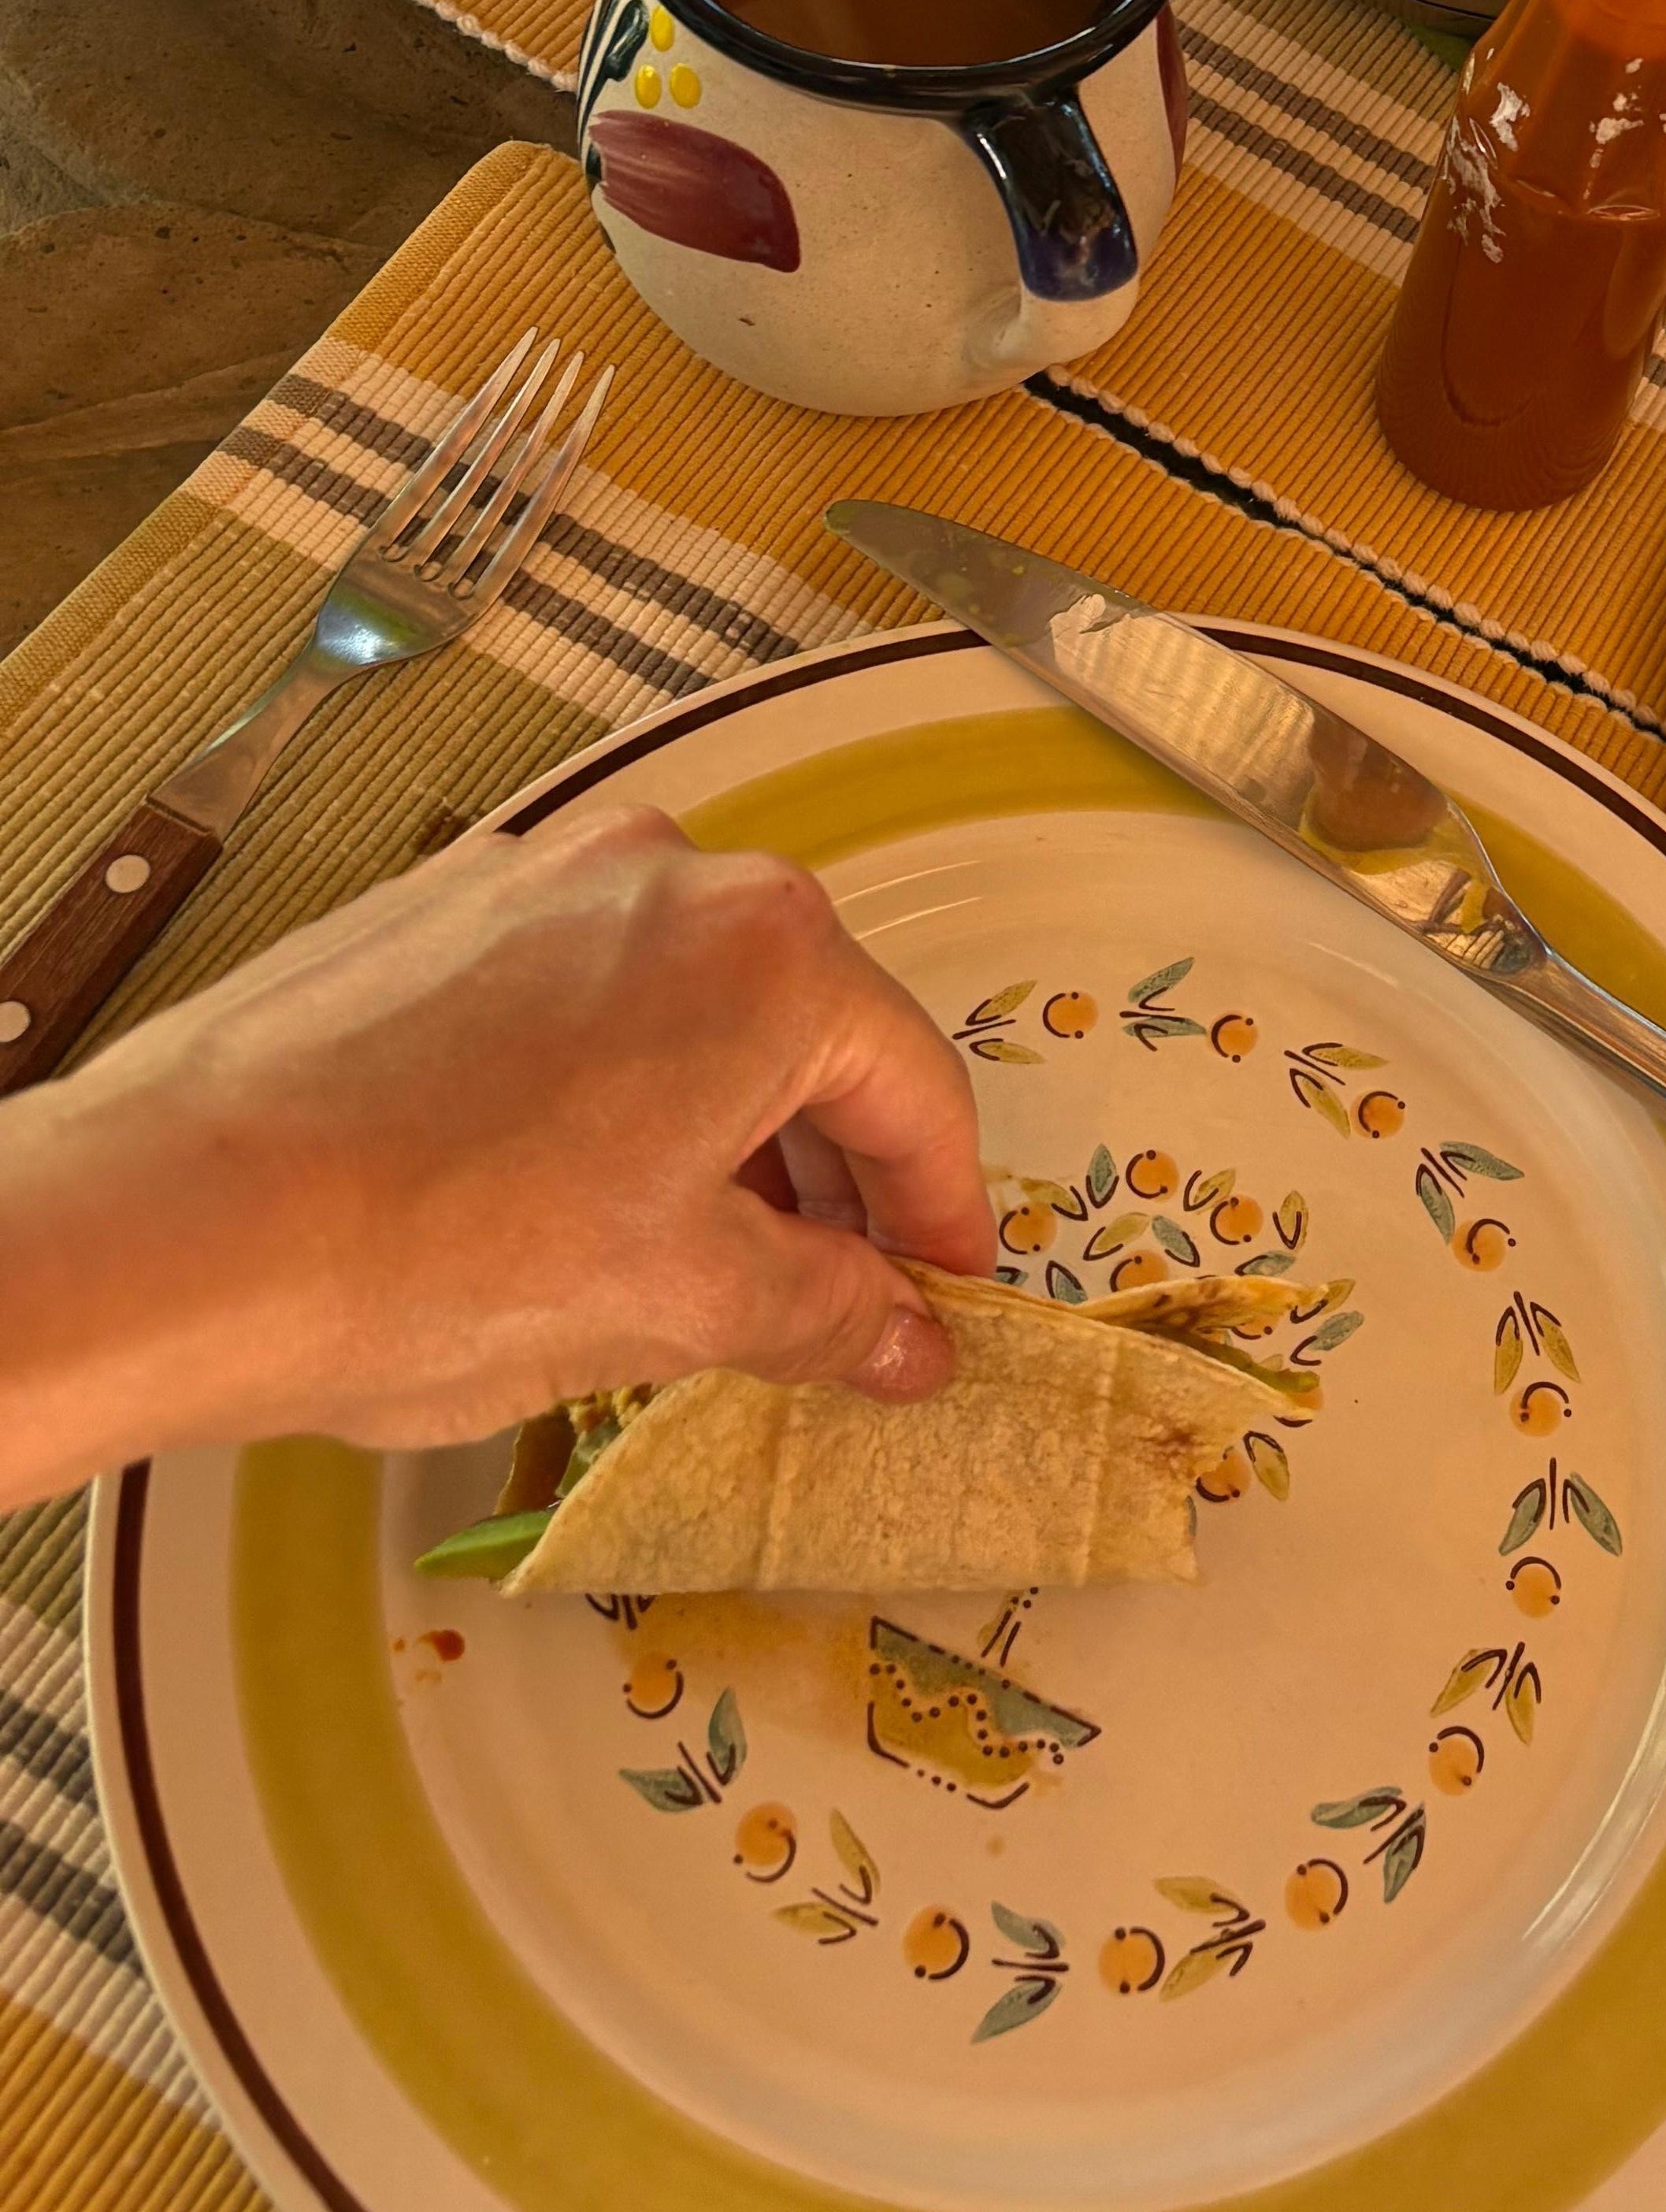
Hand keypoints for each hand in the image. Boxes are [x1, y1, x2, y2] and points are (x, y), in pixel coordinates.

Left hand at [0, 805, 994, 1506]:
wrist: (179, 1219)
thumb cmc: (427, 1251)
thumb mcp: (675, 1306)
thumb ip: (823, 1310)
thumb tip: (900, 1336)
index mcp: (765, 952)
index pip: (912, 1088)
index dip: (940, 1214)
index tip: (939, 1290)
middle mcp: (667, 875)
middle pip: (806, 1034)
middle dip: (826, 1175)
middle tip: (829, 1297)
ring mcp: (545, 879)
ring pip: (688, 1011)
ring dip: (715, 1133)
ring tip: (683, 1264)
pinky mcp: (444, 909)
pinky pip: (581, 994)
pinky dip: (607, 1090)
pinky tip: (559, 1198)